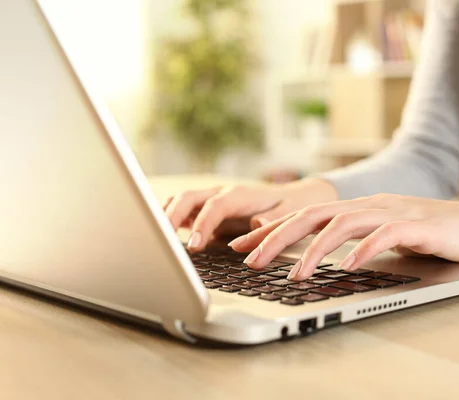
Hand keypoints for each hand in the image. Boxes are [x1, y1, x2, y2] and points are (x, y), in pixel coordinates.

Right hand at [163, 178, 337, 250]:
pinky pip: (181, 211)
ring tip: (152, 239)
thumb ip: (271, 220)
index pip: (215, 206)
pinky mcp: (204, 210)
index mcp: (239, 195)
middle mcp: (220, 193)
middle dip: (171, 216)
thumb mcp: (287, 214)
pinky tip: (159, 237)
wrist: (288, 200)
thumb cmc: (287, 208)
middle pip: (188, 197)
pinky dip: (167, 220)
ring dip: (163, 216)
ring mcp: (209, 200)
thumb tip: (255, 224)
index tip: (194, 246)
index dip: (202, 224)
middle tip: (161, 241)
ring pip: (179, 201)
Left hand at [229, 194, 458, 280]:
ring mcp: (393, 212)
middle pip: (314, 215)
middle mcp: (371, 205)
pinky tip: (346, 266)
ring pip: (342, 224)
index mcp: (359, 208)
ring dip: (313, 249)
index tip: (244, 246)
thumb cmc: (432, 233)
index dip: (273, 229)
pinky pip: (384, 235)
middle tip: (251, 259)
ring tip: (294, 273)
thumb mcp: (385, 234)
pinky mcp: (418, 226)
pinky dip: (363, 250)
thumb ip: (356, 238)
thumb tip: (323, 254)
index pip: (307, 215)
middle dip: (278, 237)